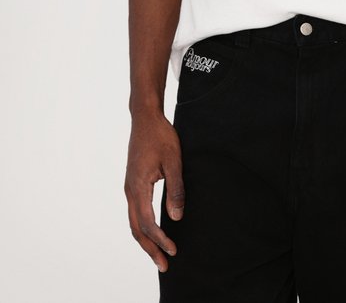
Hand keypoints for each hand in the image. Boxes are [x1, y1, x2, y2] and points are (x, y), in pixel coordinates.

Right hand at [124, 110, 184, 272]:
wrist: (145, 118)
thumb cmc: (161, 136)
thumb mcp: (174, 161)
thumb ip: (176, 189)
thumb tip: (177, 217)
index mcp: (138, 187)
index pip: (148, 223)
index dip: (161, 239)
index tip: (174, 251)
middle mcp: (130, 190)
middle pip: (137, 228)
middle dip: (150, 249)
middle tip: (164, 266)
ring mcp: (129, 187)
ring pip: (134, 222)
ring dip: (146, 240)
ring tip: (158, 255)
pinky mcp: (132, 183)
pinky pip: (135, 212)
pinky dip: (142, 228)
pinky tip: (153, 232)